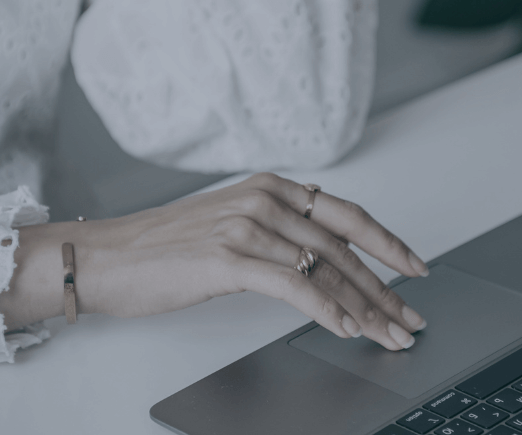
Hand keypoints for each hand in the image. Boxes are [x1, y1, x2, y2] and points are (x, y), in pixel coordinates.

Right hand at [0, 173, 429, 349]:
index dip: (387, 243)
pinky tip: (346, 329)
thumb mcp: (230, 225)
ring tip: (389, 334)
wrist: (105, 258)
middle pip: (343, 246)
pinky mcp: (228, 258)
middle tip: (410, 318)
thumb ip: (277, 234)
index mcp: (270, 187)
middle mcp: (264, 199)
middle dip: (385, 287)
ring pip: (325, 269)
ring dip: (365, 307)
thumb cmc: (163, 249)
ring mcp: (246, 226)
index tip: (415, 268)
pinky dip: (326, 310)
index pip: (346, 215)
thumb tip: (325, 266)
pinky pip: (293, 287)